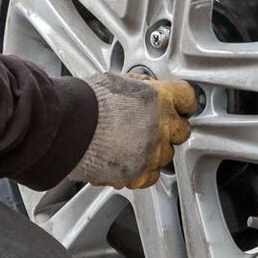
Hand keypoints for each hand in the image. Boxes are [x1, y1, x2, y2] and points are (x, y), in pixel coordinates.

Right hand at [70, 74, 197, 188]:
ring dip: (154, 151)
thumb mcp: (118, 81)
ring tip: (132, 146)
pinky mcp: (138, 172)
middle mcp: (162, 126)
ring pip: (166, 155)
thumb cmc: (88, 100)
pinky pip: (150, 176)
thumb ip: (139, 88)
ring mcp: (152, 151)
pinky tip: (128, 163)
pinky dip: (141, 172)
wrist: (70, 125)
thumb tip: (143, 87)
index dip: (182, 102)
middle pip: (182, 130)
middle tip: (152, 127)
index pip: (187, 98)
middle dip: (170, 129)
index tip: (179, 106)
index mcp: (160, 98)